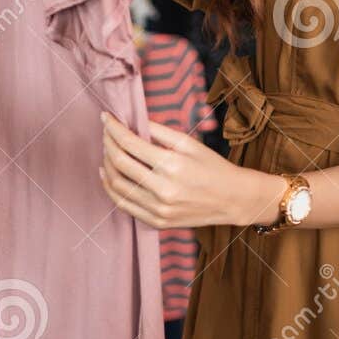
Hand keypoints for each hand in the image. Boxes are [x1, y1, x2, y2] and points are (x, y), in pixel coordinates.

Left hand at [98, 111, 281, 228]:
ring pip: (117, 186)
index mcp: (172, 165)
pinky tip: (108, 175)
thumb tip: (134, 122)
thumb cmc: (213, 167)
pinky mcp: (157, 222)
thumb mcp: (190, 143)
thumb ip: (160, 132)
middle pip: (119, 163)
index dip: (113, 128)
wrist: (232, 199)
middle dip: (107, 143)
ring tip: (107, 150)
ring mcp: (158, 209)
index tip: (106, 117)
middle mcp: (162, 189)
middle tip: (105, 132)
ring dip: (106, 165)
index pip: (130, 143)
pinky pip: (124, 205)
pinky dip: (111, 189)